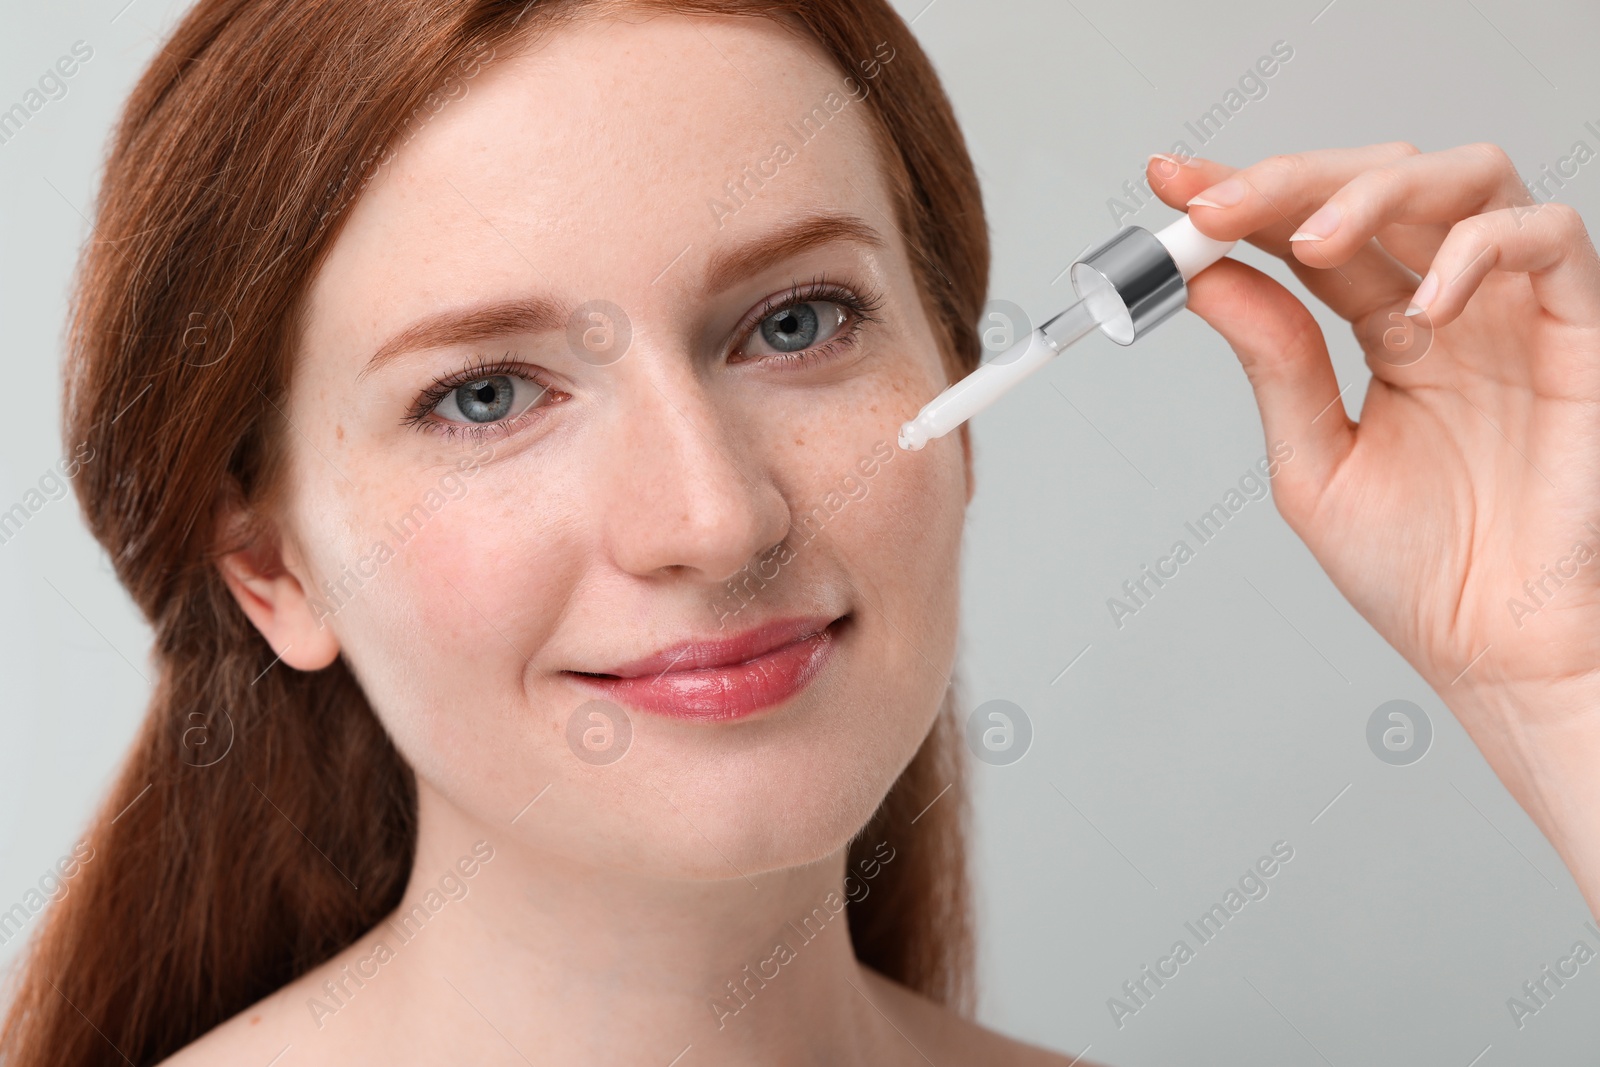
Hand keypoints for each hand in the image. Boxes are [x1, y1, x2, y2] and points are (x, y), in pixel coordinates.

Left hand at [1145, 142, 1599, 910]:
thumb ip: (1276, 365)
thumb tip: (1210, 282)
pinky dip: (1478, 250)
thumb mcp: (1315, 463)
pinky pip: (1548, 238)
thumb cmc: (1420, 572)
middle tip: (1217, 207)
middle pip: (1376, 184)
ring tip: (1311, 243)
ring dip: (1374, 192)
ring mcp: (1509, 310)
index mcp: (1382, 330)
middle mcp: (1445, 305)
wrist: (1494, 650)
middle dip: (1288, 181)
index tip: (1173, 187)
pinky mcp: (1577, 331)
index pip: (1308, 233)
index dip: (1243, 199)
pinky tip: (1422, 309)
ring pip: (1462, 178)